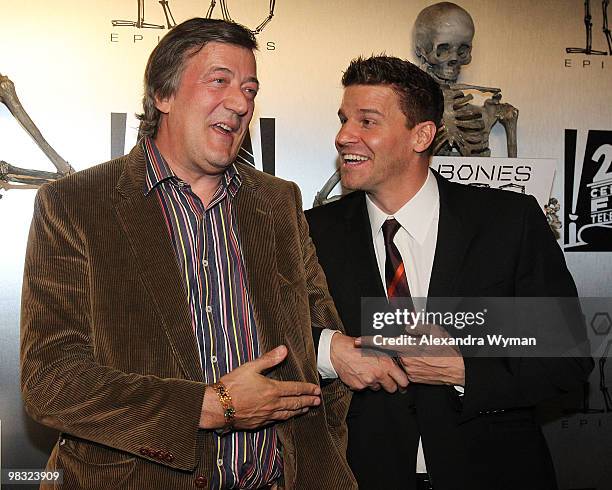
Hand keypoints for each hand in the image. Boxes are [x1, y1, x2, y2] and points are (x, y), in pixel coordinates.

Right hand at [199, 345, 320, 429]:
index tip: (317, 389)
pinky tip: (286, 417)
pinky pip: (276, 420)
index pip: (295, 389)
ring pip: (287, 414)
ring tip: (307, 409)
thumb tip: (284, 350)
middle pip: (295, 403)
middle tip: (317, 401)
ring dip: (299, 411)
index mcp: (272, 390)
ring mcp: (266, 415)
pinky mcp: (258, 423)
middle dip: (308, 401)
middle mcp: (272, 404)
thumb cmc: (232, 385)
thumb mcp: (250, 367)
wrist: (218, 407)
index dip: (307, 389)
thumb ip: (269, 359)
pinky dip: (285, 417)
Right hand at [330, 332, 408, 392]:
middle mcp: (378, 374)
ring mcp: (368, 382)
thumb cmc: (356, 346)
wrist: (338, 351)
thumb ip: (388, 357)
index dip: (403, 382)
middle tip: (386, 379)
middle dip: (390, 384)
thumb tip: (397, 365)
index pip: (403, 380)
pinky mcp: (358, 386)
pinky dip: (363, 383)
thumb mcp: (376, 347)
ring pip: (377, 388)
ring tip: (368, 372)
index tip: (402, 382)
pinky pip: (365, 388)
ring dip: (375, 383)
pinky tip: (360, 373)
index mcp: (385, 364)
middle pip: (392, 388)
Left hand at [359, 323, 465, 385]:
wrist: (459, 369)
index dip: (368, 341)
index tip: (358, 341)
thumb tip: (406, 325)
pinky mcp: (415, 379)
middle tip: (418, 346)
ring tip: (425, 354)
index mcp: (408, 346)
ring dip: (409, 356)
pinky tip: (426, 362)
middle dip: (402, 347)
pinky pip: (409, 369)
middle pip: (396, 351)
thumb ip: (416, 326)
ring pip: (403, 360)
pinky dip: (414, 364)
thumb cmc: (448, 350)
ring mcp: (410, 371)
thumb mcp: (434, 330)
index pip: (383, 343)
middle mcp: (406, 360)